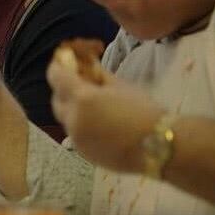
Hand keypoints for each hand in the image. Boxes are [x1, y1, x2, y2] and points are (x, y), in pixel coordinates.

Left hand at [47, 60, 163, 173]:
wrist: (159, 146)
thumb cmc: (143, 110)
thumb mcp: (120, 85)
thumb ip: (97, 74)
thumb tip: (86, 65)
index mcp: (82, 99)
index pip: (56, 76)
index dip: (59, 65)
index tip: (67, 60)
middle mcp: (73, 120)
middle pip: (57, 99)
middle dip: (64, 89)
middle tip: (80, 82)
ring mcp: (76, 140)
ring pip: (65, 119)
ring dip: (73, 108)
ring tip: (94, 104)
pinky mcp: (84, 154)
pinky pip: (76, 134)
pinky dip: (81, 125)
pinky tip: (99, 123)